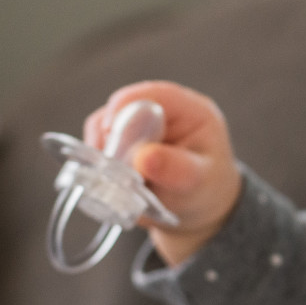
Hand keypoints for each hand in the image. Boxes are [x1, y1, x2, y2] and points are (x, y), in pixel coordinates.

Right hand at [83, 81, 240, 266]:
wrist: (200, 208)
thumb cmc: (207, 189)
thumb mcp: (199, 181)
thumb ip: (175, 169)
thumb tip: (144, 157)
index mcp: (190, 110)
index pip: (153, 95)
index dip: (126, 108)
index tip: (111, 135)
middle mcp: (162, 110)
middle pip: (122, 107)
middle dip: (112, 137)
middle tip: (113, 168)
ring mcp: (140, 123)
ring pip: (104, 125)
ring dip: (103, 151)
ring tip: (115, 179)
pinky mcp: (123, 140)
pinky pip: (98, 143)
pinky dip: (98, 160)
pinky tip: (109, 179)